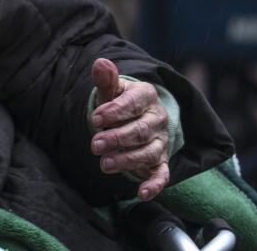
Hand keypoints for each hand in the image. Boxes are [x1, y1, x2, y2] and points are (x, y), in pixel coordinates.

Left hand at [89, 58, 170, 200]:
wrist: (132, 117)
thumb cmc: (117, 102)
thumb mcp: (111, 90)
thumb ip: (105, 79)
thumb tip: (100, 63)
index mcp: (146, 96)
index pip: (133, 103)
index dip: (115, 111)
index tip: (95, 119)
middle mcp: (157, 119)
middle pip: (140, 130)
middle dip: (117, 139)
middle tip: (94, 145)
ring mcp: (160, 142)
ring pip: (148, 153)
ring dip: (127, 160)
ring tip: (104, 164)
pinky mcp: (161, 162)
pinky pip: (162, 175)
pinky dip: (154, 185)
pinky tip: (141, 193)